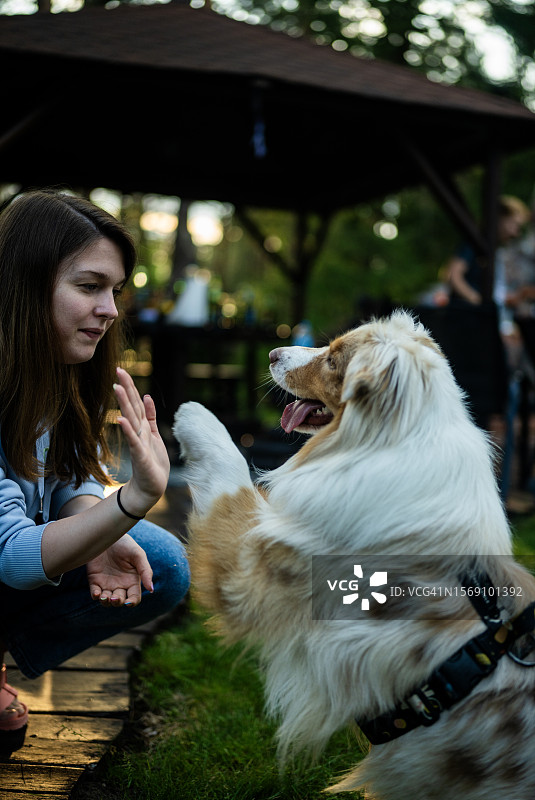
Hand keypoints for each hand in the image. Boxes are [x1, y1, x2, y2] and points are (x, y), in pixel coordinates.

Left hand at [87, 534, 152, 606]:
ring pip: (107, 601)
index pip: (134, 598)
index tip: (128, 602)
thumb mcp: (138, 555)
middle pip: (120, 601)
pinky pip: (95, 593)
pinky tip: (97, 593)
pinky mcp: (95, 580)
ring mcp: (107, 583)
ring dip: (106, 602)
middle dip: (118, 602)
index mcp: (132, 580)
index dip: (132, 603)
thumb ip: (145, 571)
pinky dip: (96, 596)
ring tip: (105, 596)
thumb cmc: (125, 544)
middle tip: (114, 597)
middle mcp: (120, 584)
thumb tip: (151, 589)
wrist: (106, 534)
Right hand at [113, 367, 169, 516]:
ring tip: (117, 388)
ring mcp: (137, 442)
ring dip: (124, 404)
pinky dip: (128, 430)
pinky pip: (133, 440)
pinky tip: (122, 420)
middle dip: (126, 389)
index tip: (121, 370)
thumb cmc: (152, 461)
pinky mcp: (139, 455)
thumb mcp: (154, 434)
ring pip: (131, 419)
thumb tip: (147, 396)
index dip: (130, 386)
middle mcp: (138, 431)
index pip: (135, 402)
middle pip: (131, 406)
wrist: (150, 487)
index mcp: (142, 425)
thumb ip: (150, 416)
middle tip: (118, 371)